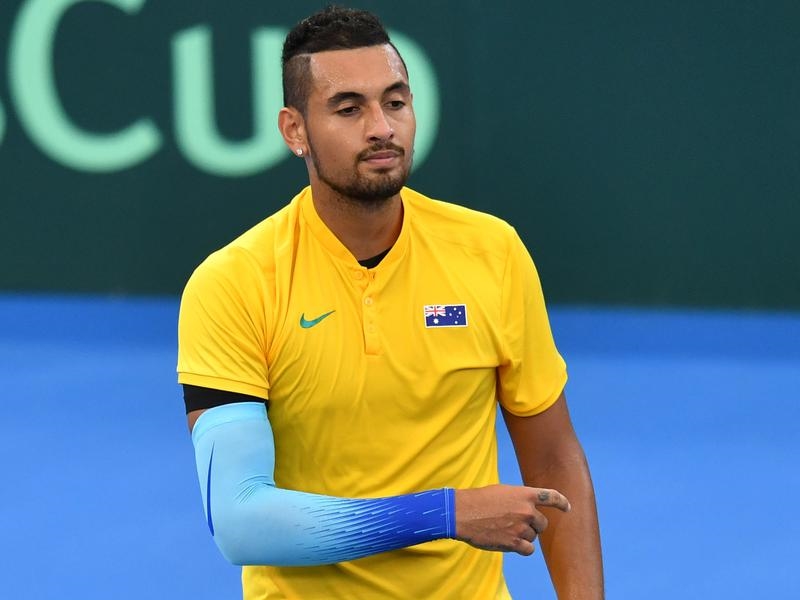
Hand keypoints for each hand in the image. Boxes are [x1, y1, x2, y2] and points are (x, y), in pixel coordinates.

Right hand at [454, 484, 570, 555]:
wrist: (463, 513)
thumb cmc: (479, 501)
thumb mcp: (502, 492)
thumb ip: (518, 499)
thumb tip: (527, 509)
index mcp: (524, 494)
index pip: (551, 497)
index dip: (562, 502)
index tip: (567, 508)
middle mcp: (526, 510)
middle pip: (542, 524)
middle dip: (533, 525)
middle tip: (517, 524)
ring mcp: (520, 527)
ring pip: (533, 537)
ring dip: (524, 536)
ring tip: (506, 531)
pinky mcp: (513, 543)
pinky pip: (528, 549)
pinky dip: (522, 548)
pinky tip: (511, 543)